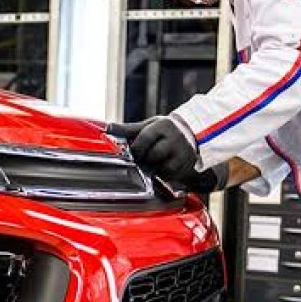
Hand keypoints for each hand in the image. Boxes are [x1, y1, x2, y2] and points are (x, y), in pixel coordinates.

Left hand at [107, 117, 226, 191]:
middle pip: (152, 156)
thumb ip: (128, 129)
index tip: (133, 152)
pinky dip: (162, 174)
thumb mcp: (148, 125)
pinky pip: (169, 176)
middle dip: (144, 159)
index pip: (144, 140)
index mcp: (163, 126)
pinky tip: (162, 167)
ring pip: (161, 168)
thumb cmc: (165, 130)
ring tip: (154, 161)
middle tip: (143, 158)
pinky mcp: (186, 166)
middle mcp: (175, 139)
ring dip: (153, 168)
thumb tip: (108, 128)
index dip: (136, 148)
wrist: (192, 133)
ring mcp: (183, 154)